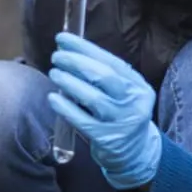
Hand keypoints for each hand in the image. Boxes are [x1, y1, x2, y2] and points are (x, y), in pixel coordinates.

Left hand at [46, 32, 162, 189]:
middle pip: (104, 77)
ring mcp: (121, 122)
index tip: (63, 38)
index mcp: (138, 86)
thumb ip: (104, 75)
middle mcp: (134, 102)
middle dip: (76, 63)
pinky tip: (53, 98)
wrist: (135, 153)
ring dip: (70, 83)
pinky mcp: (107, 139)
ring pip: (93, 98)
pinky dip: (66, 108)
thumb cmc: (121, 115)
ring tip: (54, 73)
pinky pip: (82, 121)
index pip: (111, 61)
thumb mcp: (123, 93)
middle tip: (56, 57)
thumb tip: (70, 51)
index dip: (85, 48)